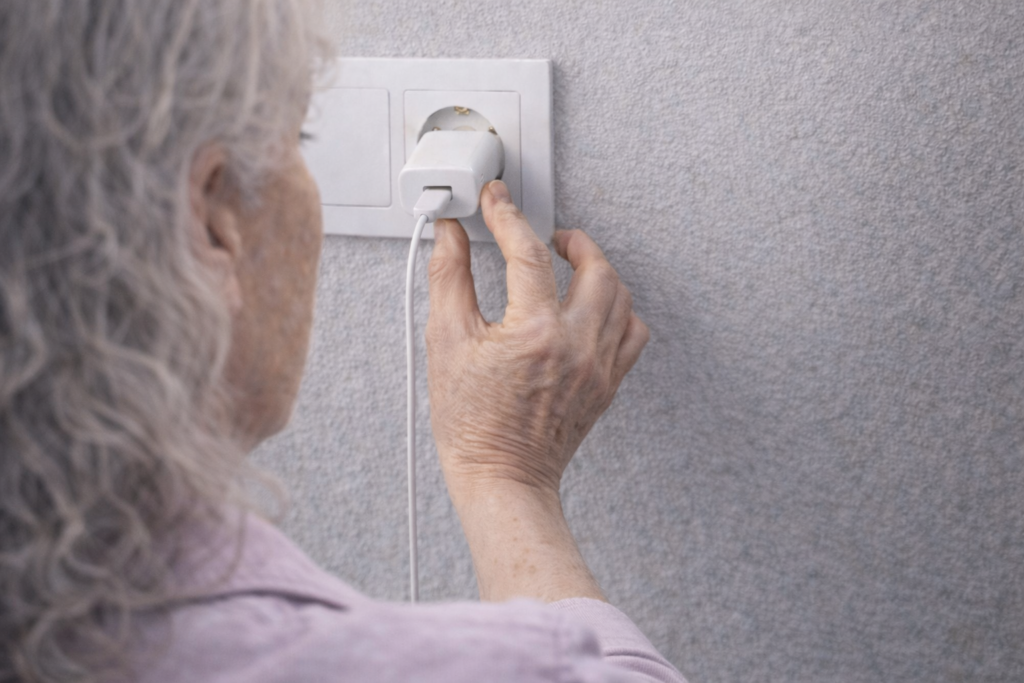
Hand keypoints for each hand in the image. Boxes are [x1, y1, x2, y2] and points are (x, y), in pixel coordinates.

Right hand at [426, 180, 648, 502]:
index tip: (496, 200)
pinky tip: (593, 307)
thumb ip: (449, 279)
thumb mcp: (445, 343)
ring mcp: (599, 365)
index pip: (527, 252)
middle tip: (545, 234)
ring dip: (597, 269)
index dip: (507, 216)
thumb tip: (450, 235)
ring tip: (570, 265)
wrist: (501, 477)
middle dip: (571, 239)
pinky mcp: (608, 383)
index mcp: (535, 333)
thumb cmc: (471, 423)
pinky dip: (619, 309)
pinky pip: (633, 332)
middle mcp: (576, 345)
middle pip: (594, 266)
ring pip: (620, 296)